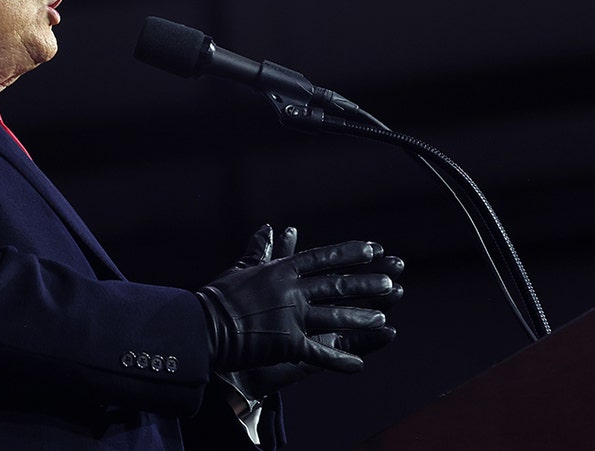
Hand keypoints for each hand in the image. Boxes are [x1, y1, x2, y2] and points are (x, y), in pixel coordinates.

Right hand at [197, 225, 400, 373]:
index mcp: (280, 270)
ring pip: (335, 316)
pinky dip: (340, 360)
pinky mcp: (288, 344)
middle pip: (336, 285)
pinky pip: (320, 353)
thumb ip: (259, 250)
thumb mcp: (240, 269)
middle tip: (391, 282)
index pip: (322, 258)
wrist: (202, 328)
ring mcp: (292, 317)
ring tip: (381, 317)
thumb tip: (268, 229)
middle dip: (366, 284)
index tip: (372, 249)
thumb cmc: (217, 298)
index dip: (349, 254)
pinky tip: (358, 365)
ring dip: (361, 317)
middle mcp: (291, 290)